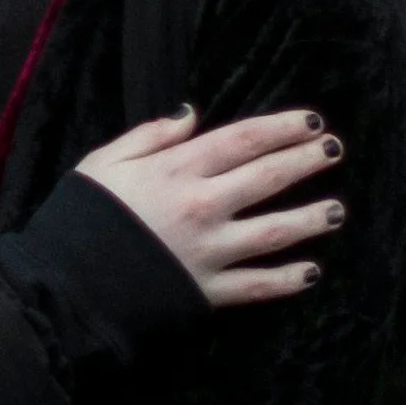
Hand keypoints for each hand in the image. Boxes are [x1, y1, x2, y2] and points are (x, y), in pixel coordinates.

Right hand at [67, 108, 347, 309]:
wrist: (68, 283)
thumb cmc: (82, 216)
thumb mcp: (105, 161)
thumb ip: (150, 135)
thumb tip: (190, 114)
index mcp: (177, 170)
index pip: (243, 140)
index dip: (282, 128)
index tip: (311, 121)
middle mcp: (203, 206)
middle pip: (268, 178)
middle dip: (306, 161)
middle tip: (335, 150)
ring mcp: (211, 251)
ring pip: (276, 231)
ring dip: (311, 219)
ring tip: (337, 210)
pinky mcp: (210, 290)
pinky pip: (259, 285)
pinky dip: (289, 280)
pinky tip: (312, 272)